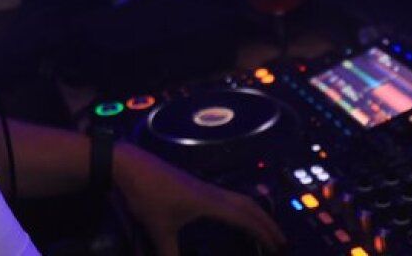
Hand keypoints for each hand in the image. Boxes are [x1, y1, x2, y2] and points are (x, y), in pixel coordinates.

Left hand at [112, 144, 285, 254]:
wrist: (130, 165)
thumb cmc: (146, 195)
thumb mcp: (159, 229)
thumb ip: (171, 253)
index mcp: (209, 202)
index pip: (244, 218)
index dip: (263, 233)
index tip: (278, 247)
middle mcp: (212, 192)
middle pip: (248, 205)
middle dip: (266, 223)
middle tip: (281, 242)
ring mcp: (203, 186)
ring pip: (239, 198)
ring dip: (255, 212)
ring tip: (265, 228)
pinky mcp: (194, 184)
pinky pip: (227, 196)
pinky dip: (240, 206)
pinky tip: (235, 216)